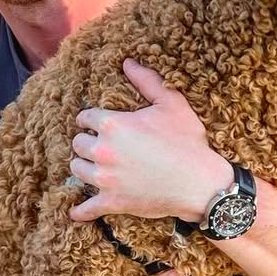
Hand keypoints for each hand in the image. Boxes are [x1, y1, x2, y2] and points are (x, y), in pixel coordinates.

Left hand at [69, 60, 231, 223]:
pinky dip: (81, 212)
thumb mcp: (171, 104)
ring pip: (77, 170)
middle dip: (87, 143)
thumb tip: (128, 62)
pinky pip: (86, 208)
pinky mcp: (111, 202)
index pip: (84, 118)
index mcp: (112, 124)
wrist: (200, 183)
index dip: (91, 119)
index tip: (96, 124)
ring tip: (94, 167)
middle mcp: (102, 150)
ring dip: (84, 167)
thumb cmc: (187, 141)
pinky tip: (75, 213)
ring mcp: (104, 178)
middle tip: (99, 145)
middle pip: (78, 144)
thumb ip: (147, 81)